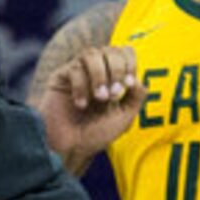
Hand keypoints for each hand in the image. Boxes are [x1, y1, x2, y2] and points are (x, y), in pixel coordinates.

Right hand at [37, 42, 143, 160]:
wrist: (71, 148)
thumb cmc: (96, 135)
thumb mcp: (124, 118)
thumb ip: (136, 98)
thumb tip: (139, 80)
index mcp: (112, 77)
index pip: (124, 52)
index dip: (129, 63)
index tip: (128, 85)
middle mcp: (95, 71)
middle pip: (109, 50)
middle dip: (116, 70)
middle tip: (113, 94)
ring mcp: (78, 73)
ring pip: (91, 54)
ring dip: (99, 76)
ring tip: (99, 98)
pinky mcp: (60, 77)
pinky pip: (74, 68)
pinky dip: (81, 86)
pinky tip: (80, 104)